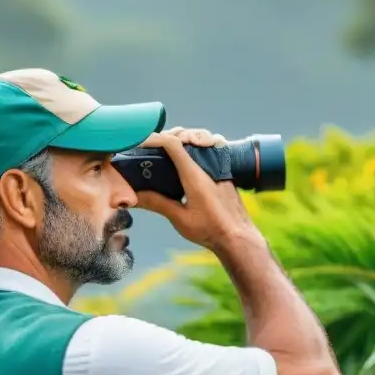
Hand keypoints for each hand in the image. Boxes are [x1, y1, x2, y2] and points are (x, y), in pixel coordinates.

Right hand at [133, 127, 262, 252]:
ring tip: (167, 148)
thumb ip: (157, 203)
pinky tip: (186, 158)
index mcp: (195, 175)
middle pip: (186, 137)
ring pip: (199, 141)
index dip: (155, 138)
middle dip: (167, 136)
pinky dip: (194, 148)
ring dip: (182, 139)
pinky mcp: (224, 172)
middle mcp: (208, 165)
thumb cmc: (211, 230)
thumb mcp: (180, 219)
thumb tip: (135, 196)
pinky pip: (208, 150)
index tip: (141, 142)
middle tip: (151, 145)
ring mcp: (219, 167)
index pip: (173, 144)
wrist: (239, 237)